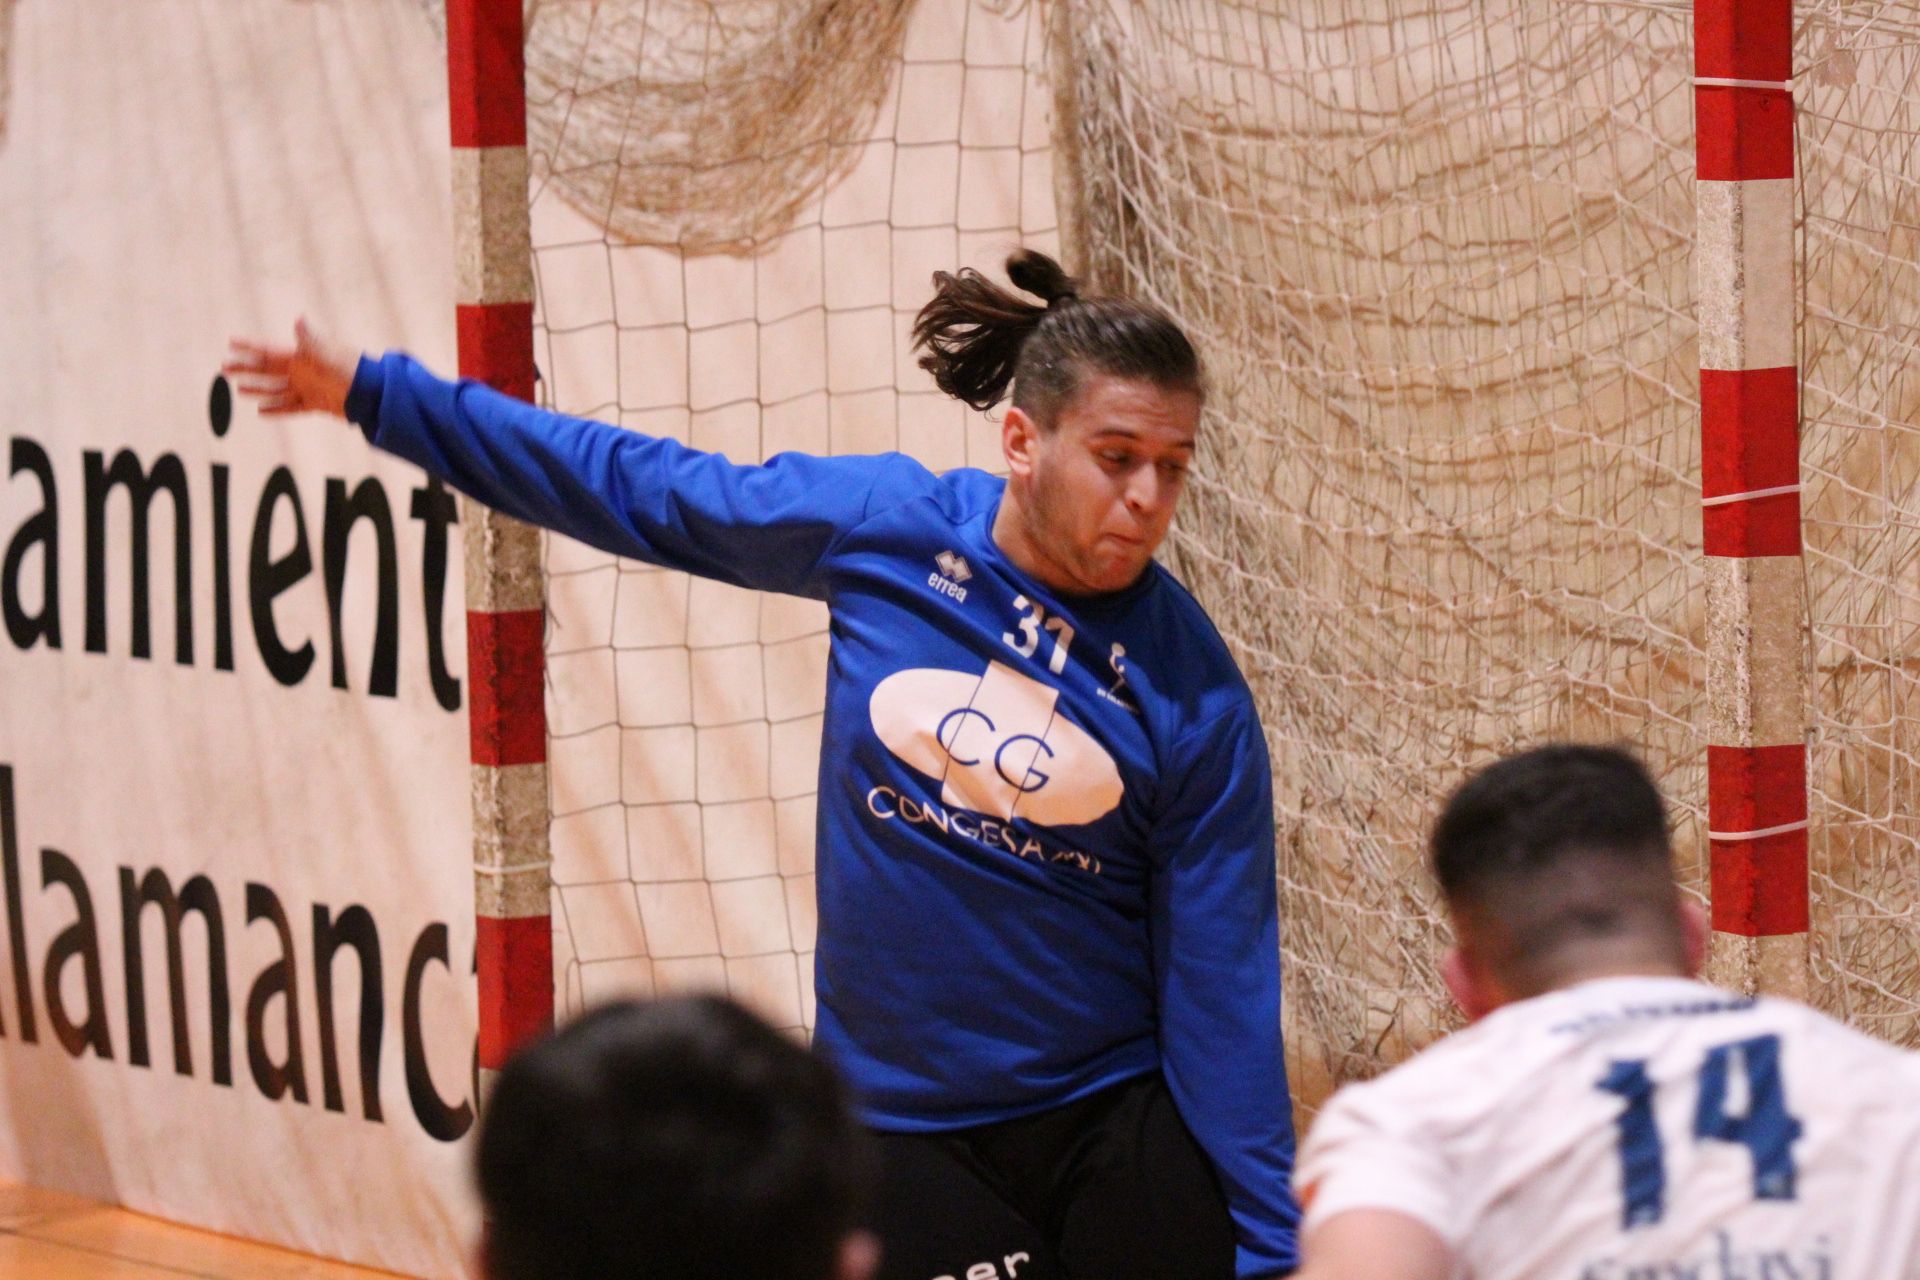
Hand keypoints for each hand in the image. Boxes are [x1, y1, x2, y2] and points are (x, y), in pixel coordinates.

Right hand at [223, 318, 358, 418]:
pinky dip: (277, 409)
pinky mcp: (316, 403)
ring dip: (258, 389)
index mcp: (301, 356)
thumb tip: (299, 319)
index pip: (268, 350)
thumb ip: (310, 340)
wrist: (373, 394)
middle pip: (267, 369)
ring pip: (276, 389)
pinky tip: (262, 412)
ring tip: (239, 390)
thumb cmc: (351, 370)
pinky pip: (291, 407)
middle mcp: (302, 371)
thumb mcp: (329, 354)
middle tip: (224, 368)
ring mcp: (308, 387)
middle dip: (246, 368)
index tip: (230, 341)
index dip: (249, 346)